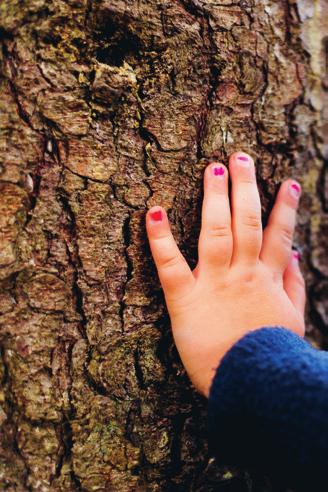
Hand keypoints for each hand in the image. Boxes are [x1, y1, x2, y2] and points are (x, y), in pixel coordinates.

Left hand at [146, 152, 305, 396]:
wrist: (249, 385)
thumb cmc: (270, 354)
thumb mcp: (292, 319)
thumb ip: (295, 285)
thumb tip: (300, 254)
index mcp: (267, 279)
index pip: (279, 235)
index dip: (286, 208)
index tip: (289, 183)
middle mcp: (243, 273)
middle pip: (247, 222)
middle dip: (246, 187)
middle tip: (241, 157)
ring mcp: (214, 283)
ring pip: (217, 231)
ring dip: (215, 197)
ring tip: (215, 168)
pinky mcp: (185, 298)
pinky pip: (171, 264)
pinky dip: (161, 237)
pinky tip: (154, 210)